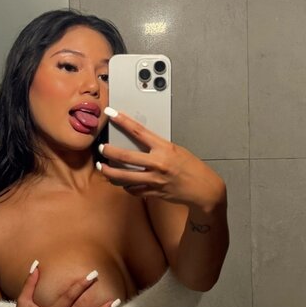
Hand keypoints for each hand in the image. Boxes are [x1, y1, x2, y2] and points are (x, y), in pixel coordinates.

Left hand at [97, 107, 225, 209]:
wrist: (203, 189)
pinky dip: (126, 186)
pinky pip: (134, 190)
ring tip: (103, 167)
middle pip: (125, 157)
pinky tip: (122, 183)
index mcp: (164, 148)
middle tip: (101, 148)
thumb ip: (159, 147)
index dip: (123, 121)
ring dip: (110, 172)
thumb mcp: (177, 150)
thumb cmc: (192, 168)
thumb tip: (141, 143)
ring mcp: (155, 180)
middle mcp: (158, 163)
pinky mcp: (154, 192)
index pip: (139, 131)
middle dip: (109, 151)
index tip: (111, 113)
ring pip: (124, 177)